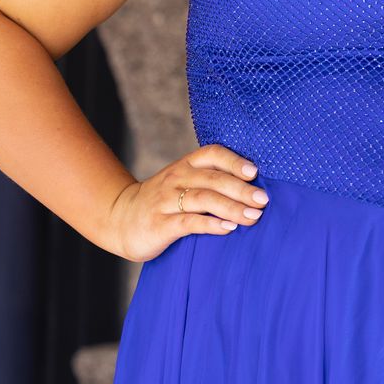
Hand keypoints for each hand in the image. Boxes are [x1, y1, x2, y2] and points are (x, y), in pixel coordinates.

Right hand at [105, 144, 268, 262]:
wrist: (119, 219)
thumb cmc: (162, 203)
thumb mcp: (182, 183)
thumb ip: (209, 181)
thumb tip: (253, 187)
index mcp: (184, 165)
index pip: (212, 154)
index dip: (234, 161)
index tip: (255, 173)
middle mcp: (176, 178)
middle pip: (213, 179)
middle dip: (241, 189)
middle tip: (263, 200)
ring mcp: (166, 201)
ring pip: (203, 199)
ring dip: (231, 207)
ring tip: (253, 216)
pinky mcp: (160, 224)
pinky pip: (188, 222)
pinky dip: (210, 224)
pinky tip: (228, 228)